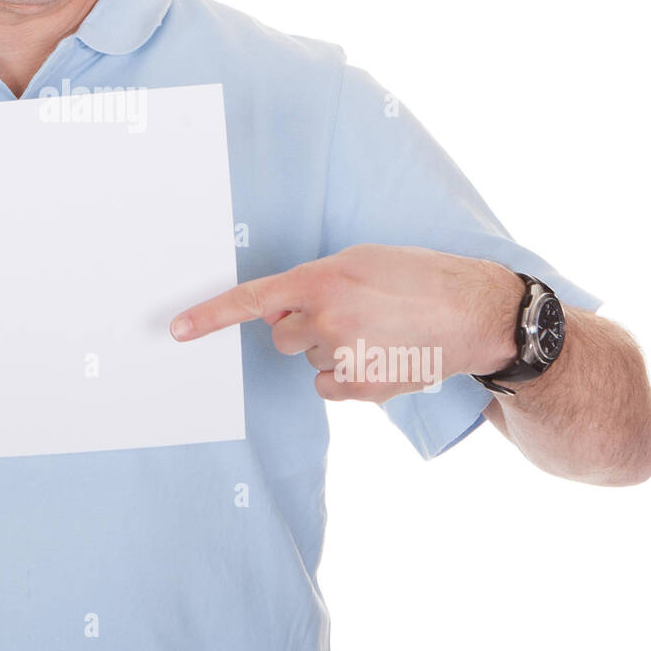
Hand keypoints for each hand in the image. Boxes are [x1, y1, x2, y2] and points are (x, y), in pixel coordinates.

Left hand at [169, 243, 519, 402]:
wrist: (475, 311)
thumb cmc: (417, 278)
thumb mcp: (361, 261)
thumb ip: (313, 283)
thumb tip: (276, 312)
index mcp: (321, 279)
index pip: (251, 300)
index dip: (210, 316)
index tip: (176, 331)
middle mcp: (326, 319)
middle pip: (283, 336)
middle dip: (303, 328)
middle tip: (348, 315)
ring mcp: (344, 357)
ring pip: (309, 361)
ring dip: (331, 350)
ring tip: (377, 332)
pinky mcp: (363, 389)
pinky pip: (327, 388)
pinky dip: (346, 377)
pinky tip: (380, 357)